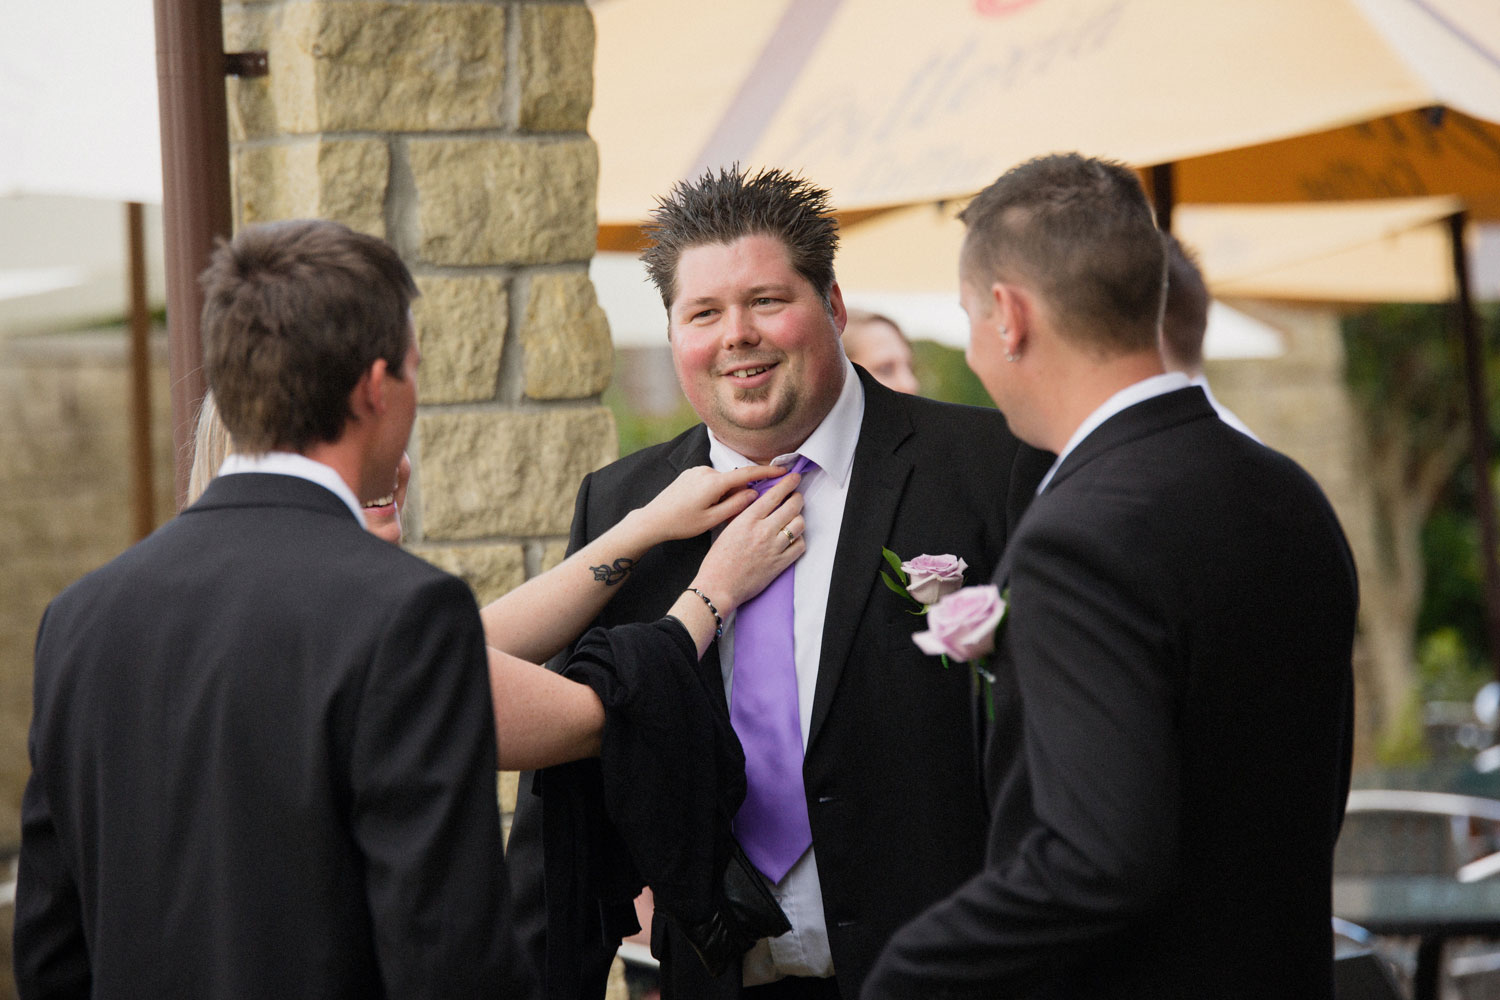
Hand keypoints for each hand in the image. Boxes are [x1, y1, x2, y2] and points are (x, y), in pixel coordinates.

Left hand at [627, 464, 781, 545]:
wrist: (653, 519)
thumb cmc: (682, 524)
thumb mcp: (712, 520)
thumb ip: (736, 505)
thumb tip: (753, 493)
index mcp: (713, 483)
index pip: (747, 474)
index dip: (768, 472)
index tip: (784, 471)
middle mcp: (706, 471)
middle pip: (734, 479)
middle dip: (740, 492)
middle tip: (736, 510)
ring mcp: (697, 470)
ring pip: (722, 481)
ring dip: (725, 493)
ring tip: (712, 513)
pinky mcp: (690, 473)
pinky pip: (711, 480)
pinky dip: (715, 491)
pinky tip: (704, 506)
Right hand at [691, 471, 805, 614]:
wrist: (718, 586)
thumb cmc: (718, 560)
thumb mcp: (728, 529)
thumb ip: (745, 516)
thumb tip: (759, 505)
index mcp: (748, 520)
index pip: (774, 495)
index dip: (788, 484)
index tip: (794, 478)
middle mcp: (763, 531)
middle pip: (792, 507)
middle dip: (797, 498)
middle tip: (797, 497)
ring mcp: (774, 548)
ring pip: (799, 525)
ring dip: (799, 519)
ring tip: (794, 518)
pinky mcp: (780, 564)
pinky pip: (800, 546)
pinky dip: (799, 540)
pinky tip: (793, 539)